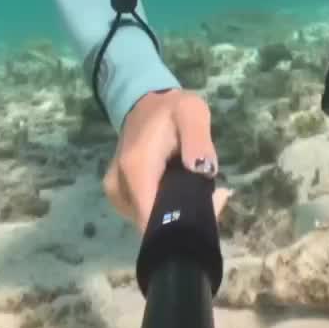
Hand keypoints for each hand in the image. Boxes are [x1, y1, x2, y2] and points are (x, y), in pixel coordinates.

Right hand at [103, 88, 228, 234]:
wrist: (146, 103)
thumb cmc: (171, 108)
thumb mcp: (192, 112)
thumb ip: (197, 139)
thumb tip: (201, 170)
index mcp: (136, 169)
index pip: (152, 220)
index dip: (180, 223)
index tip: (205, 209)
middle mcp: (119, 187)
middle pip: (152, 223)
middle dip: (183, 217)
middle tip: (211, 195)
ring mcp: (116, 194)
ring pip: (149, 220)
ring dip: (175, 211)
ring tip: (196, 187)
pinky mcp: (118, 196)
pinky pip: (144, 212)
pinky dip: (163, 207)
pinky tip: (179, 188)